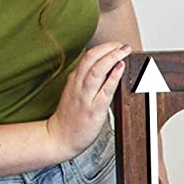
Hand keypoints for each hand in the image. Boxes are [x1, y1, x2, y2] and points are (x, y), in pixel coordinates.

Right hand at [46, 41, 129, 160]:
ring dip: (112, 57)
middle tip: (122, 45)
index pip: (88, 57)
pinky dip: (113, 77)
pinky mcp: (94, 110)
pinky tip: (120, 68)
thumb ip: (86, 82)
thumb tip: (106, 71)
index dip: (103, 48)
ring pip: (97, 70)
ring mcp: (85, 97)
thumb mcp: (75, 93)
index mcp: (74, 80)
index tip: (115, 45)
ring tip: (124, 50)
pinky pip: (105, 90)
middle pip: (91, 59)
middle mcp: (78, 86)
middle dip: (108, 48)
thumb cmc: (70, 118)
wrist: (59, 138)